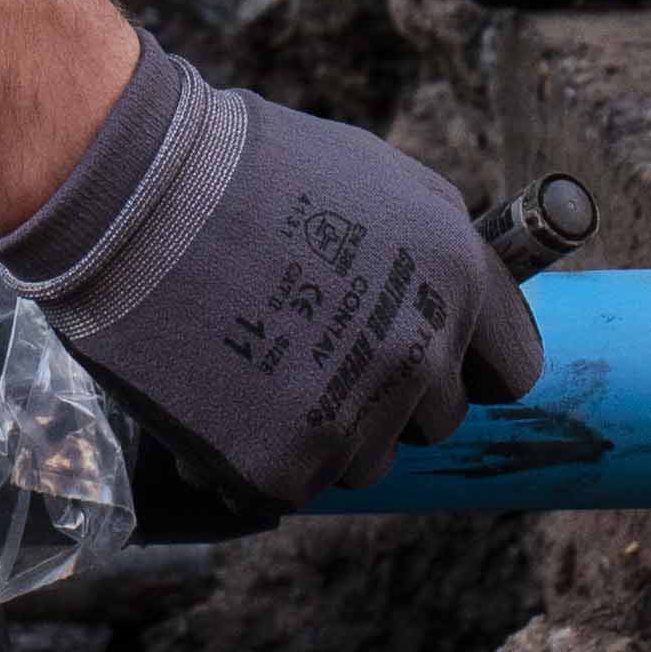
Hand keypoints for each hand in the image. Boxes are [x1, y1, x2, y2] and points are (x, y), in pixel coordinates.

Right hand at [0, 40, 544, 512]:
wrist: (138, 195)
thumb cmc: (249, 168)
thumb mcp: (378, 176)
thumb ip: (434, 248)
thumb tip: (457, 300)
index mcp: (459, 279)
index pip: (511, 368)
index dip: (468, 363)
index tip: (426, 356)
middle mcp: (420, 353)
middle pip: (438, 421)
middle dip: (388, 393)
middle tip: (315, 346)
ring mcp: (356, 417)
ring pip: (366, 460)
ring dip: (323, 430)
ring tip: (259, 364)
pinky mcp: (286, 467)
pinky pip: (291, 483)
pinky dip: (253, 455)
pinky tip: (216, 396)